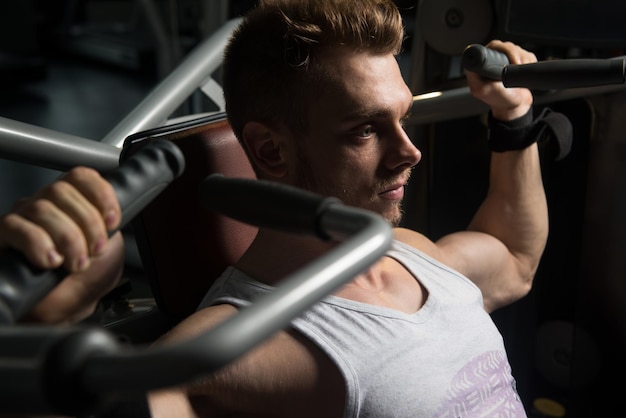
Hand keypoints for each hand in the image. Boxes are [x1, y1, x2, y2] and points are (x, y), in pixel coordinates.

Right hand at [0, 167, 123, 323]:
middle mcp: (45, 205)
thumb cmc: (85, 280)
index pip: (81, 177)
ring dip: (68, 238)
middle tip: (95, 250)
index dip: (100, 194)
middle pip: (62, 190)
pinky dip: (39, 244)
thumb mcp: (112, 248)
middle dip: (88, 223)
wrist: (65, 311)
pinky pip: (15, 227)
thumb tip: (113, 212)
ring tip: (76, 263)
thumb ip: (113, 225)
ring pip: (42, 209)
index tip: (113, 220)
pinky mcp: (3, 237)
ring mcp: (21, 220)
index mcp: (72, 203)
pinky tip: (51, 261)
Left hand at [466, 40, 535, 120]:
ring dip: (522, 59)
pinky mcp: (516, 62)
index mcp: (481, 66)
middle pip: (505, 46)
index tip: (506, 62)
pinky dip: (528, 61)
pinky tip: (522, 71)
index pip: (490, 47)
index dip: (500, 50)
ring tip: (518, 72)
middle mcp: (491, 61)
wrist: (516, 106)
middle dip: (514, 54)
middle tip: (516, 66)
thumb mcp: (483, 90)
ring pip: (516, 49)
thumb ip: (476, 77)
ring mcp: (505, 61)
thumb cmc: (499, 100)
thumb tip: (473, 64)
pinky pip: (526, 54)